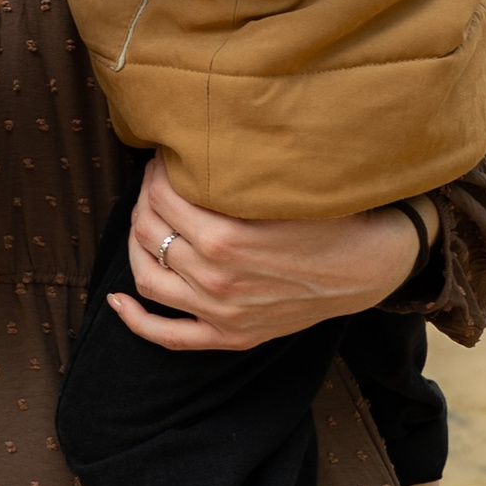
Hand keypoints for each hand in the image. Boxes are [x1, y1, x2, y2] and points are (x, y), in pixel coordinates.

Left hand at [110, 150, 424, 350]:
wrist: (369, 266)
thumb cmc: (326, 216)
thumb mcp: (278, 188)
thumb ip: (229, 177)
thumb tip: (187, 150)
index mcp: (225, 237)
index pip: (162, 197)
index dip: (156, 172)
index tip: (165, 159)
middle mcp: (215, 278)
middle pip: (150, 231)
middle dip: (146, 199)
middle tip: (157, 183)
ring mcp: (220, 312)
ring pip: (147, 277)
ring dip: (135, 244)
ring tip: (144, 220)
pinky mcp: (230, 336)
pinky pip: (168, 336)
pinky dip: (135, 319)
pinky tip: (117, 300)